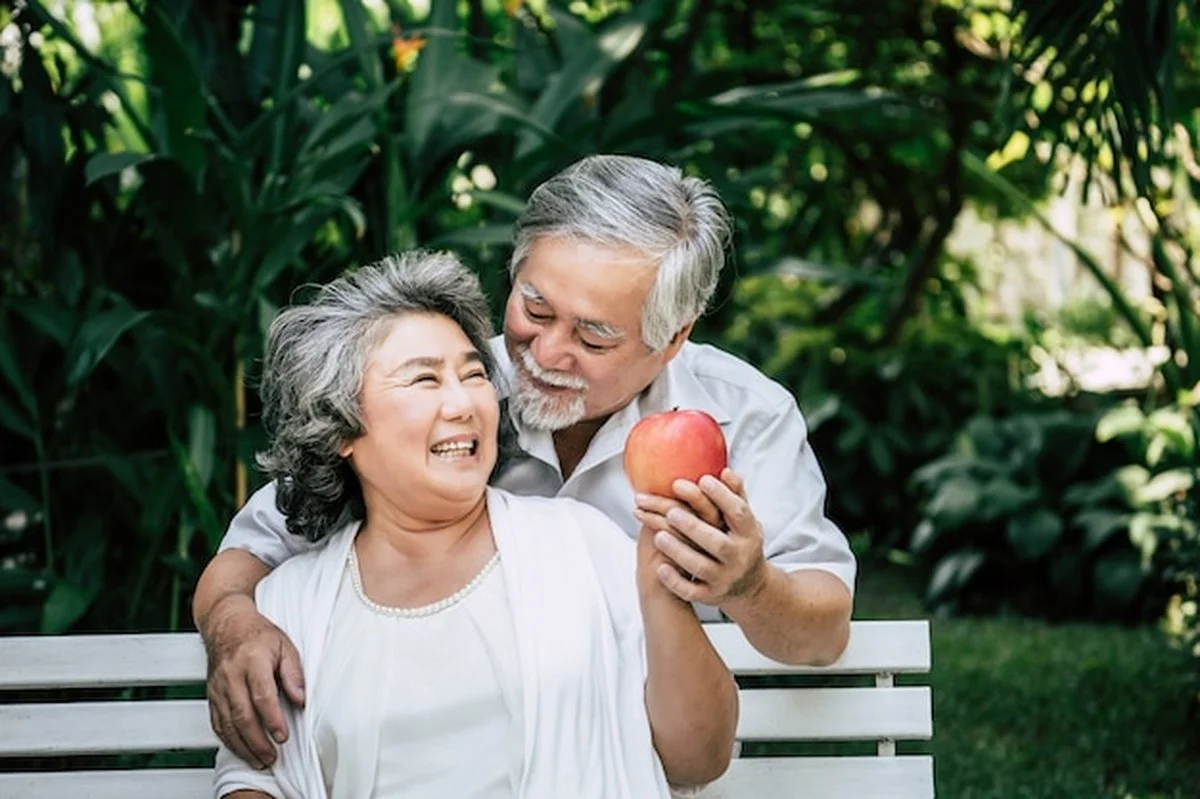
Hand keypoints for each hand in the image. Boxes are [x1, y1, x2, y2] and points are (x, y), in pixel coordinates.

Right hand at [204, 593, 304, 768]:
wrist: (227, 624)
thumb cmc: (258, 634)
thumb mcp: (285, 646)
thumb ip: (294, 674)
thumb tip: (300, 699)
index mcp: (253, 660)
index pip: (262, 695)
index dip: (273, 719)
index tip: (283, 736)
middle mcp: (232, 675)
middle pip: (243, 715)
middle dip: (257, 741)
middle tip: (271, 756)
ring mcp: (218, 686)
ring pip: (228, 723)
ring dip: (243, 746)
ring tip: (259, 759)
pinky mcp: (211, 694)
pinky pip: (217, 722)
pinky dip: (228, 740)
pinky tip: (240, 749)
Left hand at [633, 468, 767, 606]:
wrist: (749, 586)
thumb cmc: (740, 543)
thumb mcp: (744, 521)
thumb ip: (734, 496)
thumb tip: (725, 470)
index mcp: (749, 534)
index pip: (738, 513)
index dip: (722, 496)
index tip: (702, 479)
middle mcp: (739, 557)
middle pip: (717, 543)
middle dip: (693, 527)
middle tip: (671, 511)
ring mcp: (724, 579)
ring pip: (701, 567)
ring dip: (679, 551)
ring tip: (657, 534)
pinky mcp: (711, 596)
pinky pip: (692, 591)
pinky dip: (676, 581)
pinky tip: (660, 567)